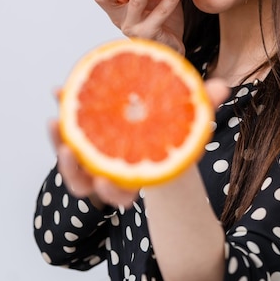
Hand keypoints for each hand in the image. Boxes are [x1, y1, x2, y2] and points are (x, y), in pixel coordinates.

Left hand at [49, 78, 228, 209]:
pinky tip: (58, 92)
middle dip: (73, 172)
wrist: (154, 120)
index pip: (121, 194)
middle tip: (71, 149)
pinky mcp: (81, 137)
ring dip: (57, 143)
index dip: (112, 191)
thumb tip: (224, 86)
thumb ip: (201, 106)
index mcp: (135, 176)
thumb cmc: (170, 128)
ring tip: (55, 120)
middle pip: (85, 185)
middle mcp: (110, 172)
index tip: (104, 178)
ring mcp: (93, 157)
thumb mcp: (186, 120)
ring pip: (69, 161)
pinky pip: (65, 133)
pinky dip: (60, 117)